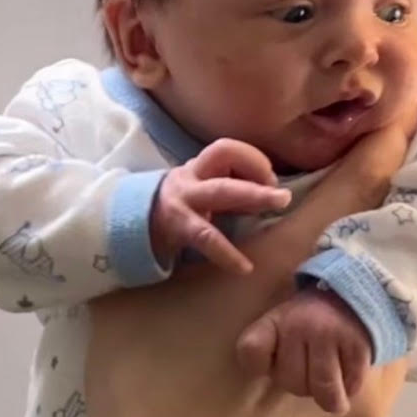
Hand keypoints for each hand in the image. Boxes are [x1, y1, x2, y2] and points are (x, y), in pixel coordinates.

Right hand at [85, 118, 408, 416]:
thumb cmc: (142, 382)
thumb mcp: (134, 298)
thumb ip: (165, 246)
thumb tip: (166, 218)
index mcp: (280, 264)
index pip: (360, 186)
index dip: (391, 143)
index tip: (413, 110)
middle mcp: (335, 307)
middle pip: (386, 243)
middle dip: (384, 212)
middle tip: (381, 184)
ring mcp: (364, 365)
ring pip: (388, 302)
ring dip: (370, 279)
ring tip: (338, 276)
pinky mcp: (366, 413)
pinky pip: (381, 354)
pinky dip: (363, 334)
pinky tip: (328, 339)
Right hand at [149, 139, 290, 274]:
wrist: (131, 227)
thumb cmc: (179, 209)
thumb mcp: (200, 190)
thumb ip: (232, 188)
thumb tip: (273, 196)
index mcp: (199, 166)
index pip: (227, 149)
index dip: (253, 160)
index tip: (269, 181)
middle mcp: (191, 176)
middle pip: (224, 156)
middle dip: (257, 168)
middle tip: (285, 190)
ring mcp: (183, 199)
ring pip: (220, 191)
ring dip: (253, 196)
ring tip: (279, 204)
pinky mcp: (177, 227)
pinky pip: (206, 237)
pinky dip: (227, 253)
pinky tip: (243, 267)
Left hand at [237, 287, 373, 414]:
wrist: (350, 299)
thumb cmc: (305, 324)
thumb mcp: (276, 327)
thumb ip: (263, 352)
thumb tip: (267, 381)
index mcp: (273, 322)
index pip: (251, 351)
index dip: (258, 367)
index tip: (271, 365)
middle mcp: (299, 326)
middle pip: (290, 382)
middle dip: (297, 385)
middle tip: (307, 372)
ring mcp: (331, 336)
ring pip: (322, 389)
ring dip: (326, 397)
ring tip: (327, 389)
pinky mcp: (360, 346)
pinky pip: (351, 386)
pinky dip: (348, 389)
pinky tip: (346, 376)